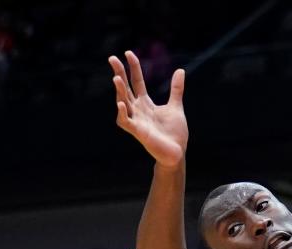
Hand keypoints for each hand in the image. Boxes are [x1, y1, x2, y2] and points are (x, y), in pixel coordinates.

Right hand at [108, 51, 187, 167]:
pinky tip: (121, 103)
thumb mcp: (175, 106)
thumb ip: (176, 89)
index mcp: (146, 103)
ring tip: (116, 77)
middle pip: (125, 88)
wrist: (177, 152)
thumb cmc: (174, 132)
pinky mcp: (138, 132)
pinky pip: (126, 122)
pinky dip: (123, 113)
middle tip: (112, 58)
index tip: (128, 52)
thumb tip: (180, 70)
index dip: (133, 67)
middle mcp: (138, 110)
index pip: (136, 82)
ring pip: (123, 102)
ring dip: (119, 91)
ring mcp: (137, 120)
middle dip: (119, 73)